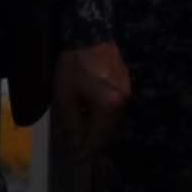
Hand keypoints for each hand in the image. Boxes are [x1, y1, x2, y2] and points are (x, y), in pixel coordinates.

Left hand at [52, 41, 131, 158]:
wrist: (89, 32)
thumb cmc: (74, 64)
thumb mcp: (65, 96)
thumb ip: (70, 124)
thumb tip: (74, 146)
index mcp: (109, 106)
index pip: (99, 140)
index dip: (85, 152)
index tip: (74, 159)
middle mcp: (122, 101)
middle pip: (108, 132)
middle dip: (91, 141)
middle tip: (74, 145)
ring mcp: (126, 91)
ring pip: (112, 120)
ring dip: (97, 128)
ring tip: (79, 128)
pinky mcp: (124, 83)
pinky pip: (114, 107)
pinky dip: (102, 115)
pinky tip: (89, 111)